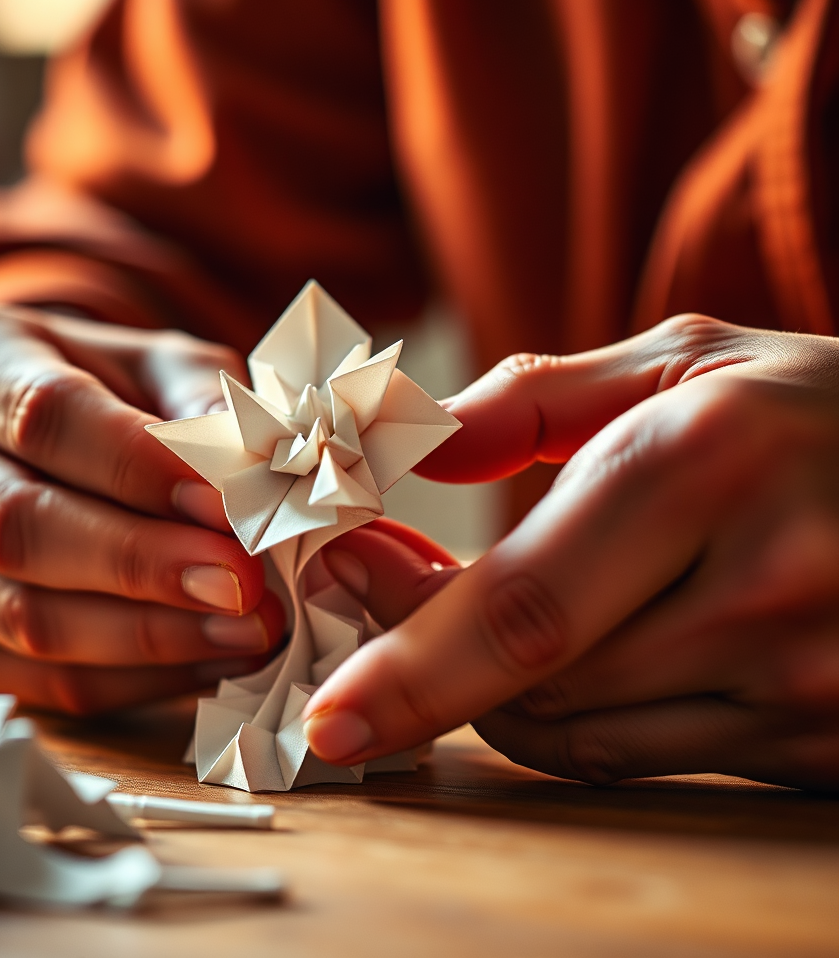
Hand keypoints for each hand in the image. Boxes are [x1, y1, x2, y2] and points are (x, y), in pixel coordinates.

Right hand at [0, 303, 284, 713]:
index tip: (228, 503)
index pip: (43, 414)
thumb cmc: (100, 394)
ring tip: (246, 629)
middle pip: (18, 527)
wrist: (11, 446)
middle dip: (143, 563)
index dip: (138, 465)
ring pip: (24, 619)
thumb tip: (248, 464)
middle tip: (244, 583)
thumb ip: (197, 400)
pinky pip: (36, 682)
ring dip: (150, 635)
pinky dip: (134, 680)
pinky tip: (208, 659)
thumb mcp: (151, 364)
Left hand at [305, 315, 838, 789]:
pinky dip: (571, 716)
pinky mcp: (820, 744)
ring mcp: (805, 684)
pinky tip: (555, 659)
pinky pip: (644, 755)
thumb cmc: (813, 408)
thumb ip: (532, 399)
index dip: (408, 662)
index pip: (522, 607)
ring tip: (455, 627)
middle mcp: (763, 590)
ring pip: (578, 734)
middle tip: (365, 607)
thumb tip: (405, 439)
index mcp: (706, 467)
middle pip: (534, 685)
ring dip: (490, 695)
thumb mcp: (682, 359)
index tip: (327, 699)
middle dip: (425, 666)